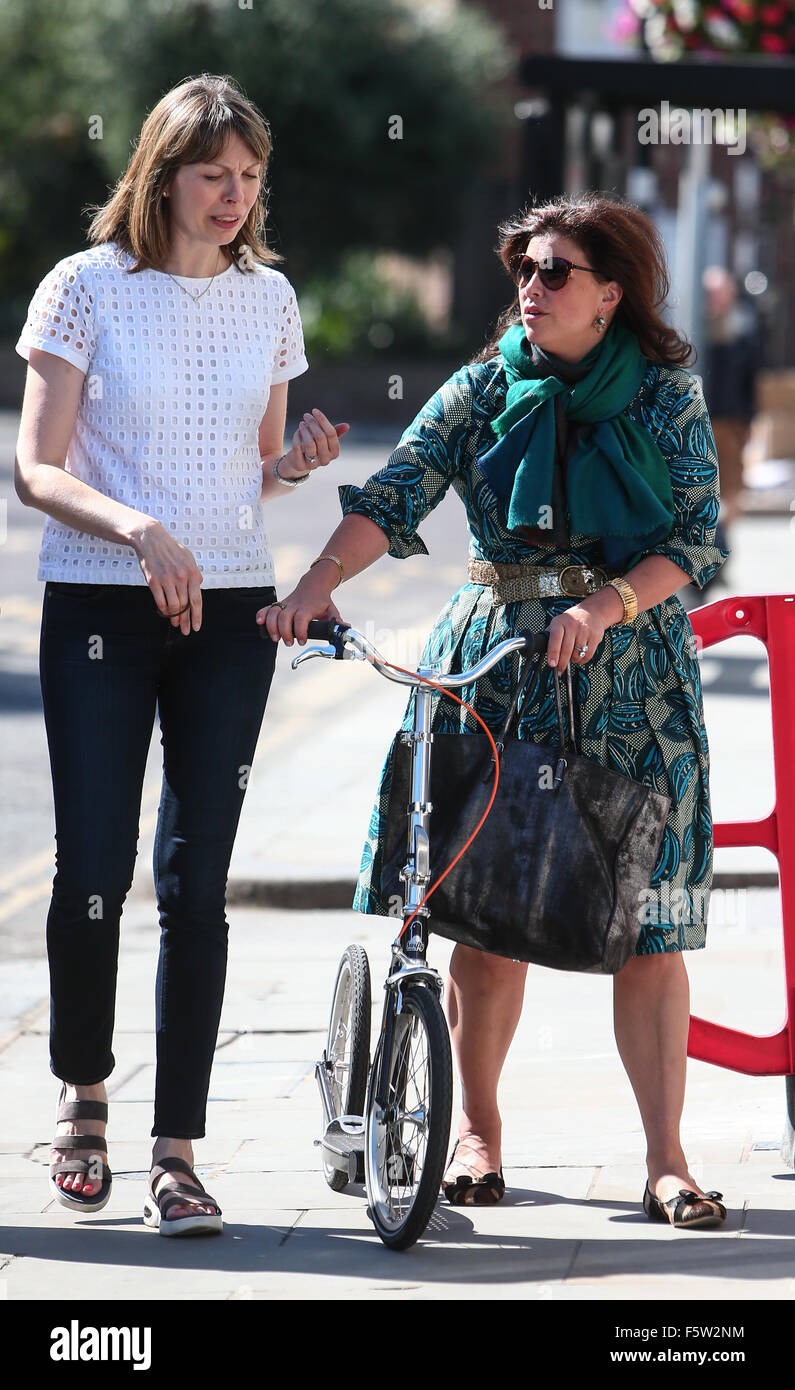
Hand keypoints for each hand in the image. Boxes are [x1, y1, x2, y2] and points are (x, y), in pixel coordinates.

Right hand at [133, 520, 202, 634]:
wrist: (151, 539)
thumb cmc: (171, 549)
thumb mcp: (188, 558)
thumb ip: (194, 573)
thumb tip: (198, 586)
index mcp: (192, 572)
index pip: (197, 600)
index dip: (197, 616)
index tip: (196, 627)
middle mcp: (181, 577)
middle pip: (184, 606)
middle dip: (185, 620)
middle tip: (185, 630)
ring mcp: (166, 579)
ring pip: (173, 606)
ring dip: (174, 617)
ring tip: (174, 623)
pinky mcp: (153, 581)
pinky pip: (160, 601)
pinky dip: (162, 610)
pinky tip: (164, 613)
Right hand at [256, 570, 342, 645]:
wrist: (314, 585)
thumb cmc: (322, 601)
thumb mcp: (332, 610)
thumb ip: (337, 621)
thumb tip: (346, 629)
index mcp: (307, 608)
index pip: (301, 619)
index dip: (299, 631)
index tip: (301, 641)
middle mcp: (294, 605)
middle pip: (284, 617)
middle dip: (284, 632)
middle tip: (289, 643)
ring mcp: (285, 604)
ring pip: (273, 613)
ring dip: (271, 626)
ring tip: (275, 639)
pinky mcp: (279, 604)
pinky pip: (267, 608)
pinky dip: (261, 614)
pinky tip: (259, 623)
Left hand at [280, 409, 349, 477]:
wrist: (299, 461)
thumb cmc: (315, 446)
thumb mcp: (324, 439)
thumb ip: (335, 432)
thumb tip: (347, 426)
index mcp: (334, 453)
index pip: (331, 434)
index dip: (323, 420)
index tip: (315, 411)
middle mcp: (326, 460)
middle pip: (320, 437)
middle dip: (312, 423)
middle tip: (306, 416)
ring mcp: (313, 465)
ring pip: (309, 444)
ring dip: (304, 430)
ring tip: (301, 424)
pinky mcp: (300, 466)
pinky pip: (298, 447)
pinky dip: (296, 437)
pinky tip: (297, 432)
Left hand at [546, 599, 610, 671]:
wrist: (592, 612)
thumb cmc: (572, 620)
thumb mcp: (558, 622)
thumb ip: (550, 635)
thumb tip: (543, 650)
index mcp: (560, 622)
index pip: (555, 639)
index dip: (553, 653)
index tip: (552, 664)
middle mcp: (572, 626)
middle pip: (566, 650)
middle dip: (562, 663)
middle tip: (559, 669)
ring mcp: (584, 631)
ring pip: (577, 654)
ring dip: (573, 661)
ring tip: (571, 658)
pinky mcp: (595, 637)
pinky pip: (588, 655)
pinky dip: (582, 660)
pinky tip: (579, 656)